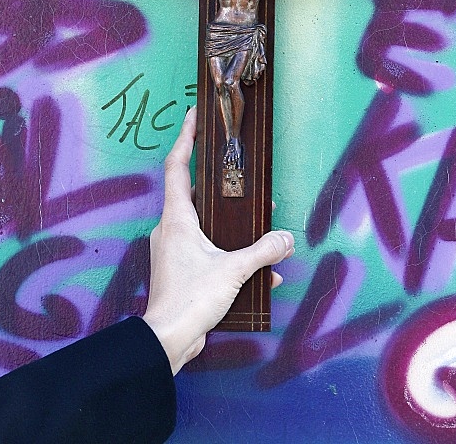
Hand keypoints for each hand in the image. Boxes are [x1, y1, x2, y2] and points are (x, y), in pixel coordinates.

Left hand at [143, 107, 293, 373]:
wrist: (167, 340)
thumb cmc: (191, 298)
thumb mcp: (234, 270)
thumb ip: (263, 251)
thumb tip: (288, 238)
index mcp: (177, 218)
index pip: (178, 166)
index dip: (185, 138)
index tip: (193, 115)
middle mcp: (170, 229)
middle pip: (194, 194)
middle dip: (219, 185)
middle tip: (240, 174)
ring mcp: (172, 251)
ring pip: (204, 227)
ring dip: (230, 227)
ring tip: (260, 230)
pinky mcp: (179, 272)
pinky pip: (206, 253)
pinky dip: (230, 257)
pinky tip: (259, 276)